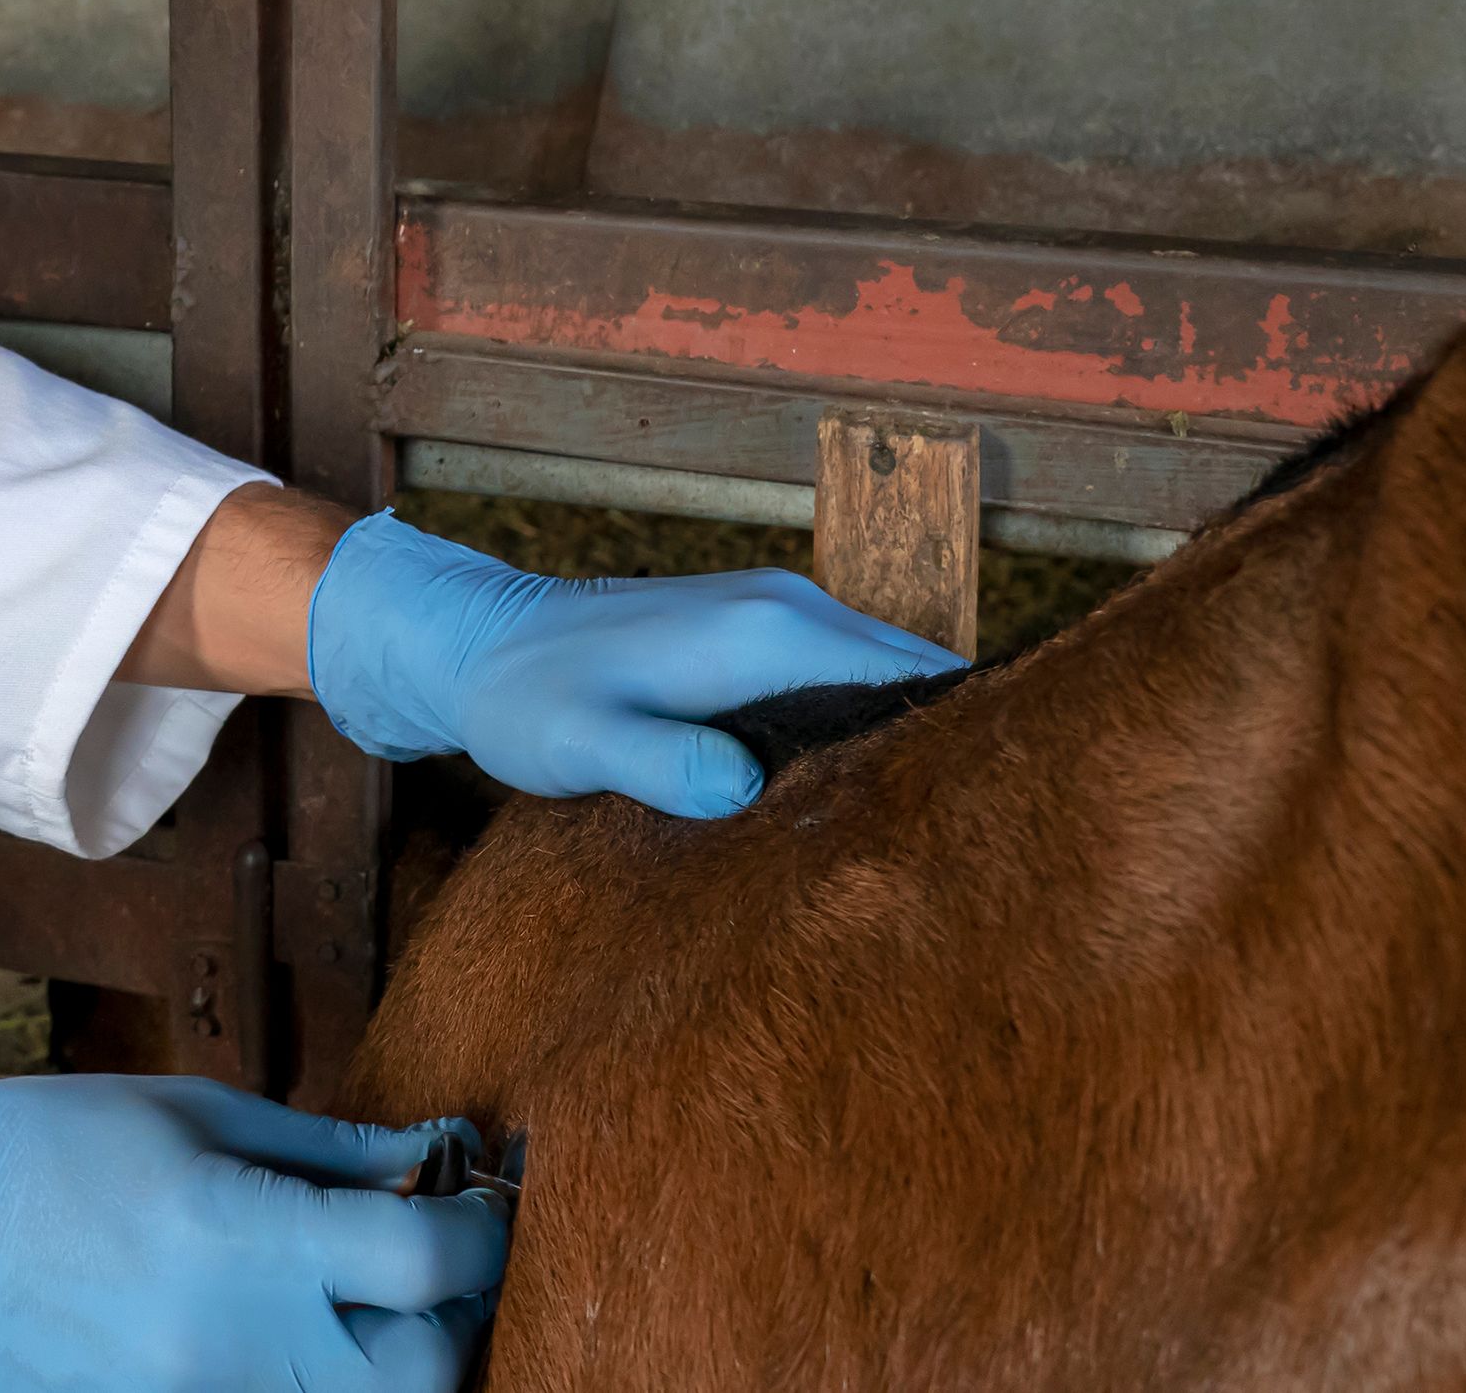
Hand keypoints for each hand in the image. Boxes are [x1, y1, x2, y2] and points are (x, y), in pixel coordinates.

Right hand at [0, 1073, 506, 1391]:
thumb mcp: (190, 1110)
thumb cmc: (43, 1146)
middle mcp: (233, 1342)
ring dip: (391, 1359)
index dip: (477, 1231)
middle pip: (421, 1372)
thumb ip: (321, 1148)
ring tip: (368, 1297)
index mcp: (238, 1236)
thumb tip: (423, 1158)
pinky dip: (315, 1377)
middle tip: (437, 1259)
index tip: (478, 1200)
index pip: (419, 1262)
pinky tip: (295, 1326)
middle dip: (453, 1316)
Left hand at [302, 513, 961, 815]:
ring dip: (900, 746)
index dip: (960, 748)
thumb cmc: (526, 698)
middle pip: (913, 680)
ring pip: (878, 682)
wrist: (472, 641)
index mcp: (769, 631)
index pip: (913, 679)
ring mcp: (773, 616)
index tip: (993, 824)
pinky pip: (837, 682)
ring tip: (922, 840)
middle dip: (944, 755)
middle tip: (970, 857)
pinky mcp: (752, 637)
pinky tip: (850, 800)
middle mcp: (789, 609)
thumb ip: (665, 762)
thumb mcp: (584, 743)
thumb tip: (748, 788)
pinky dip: (857, 732)